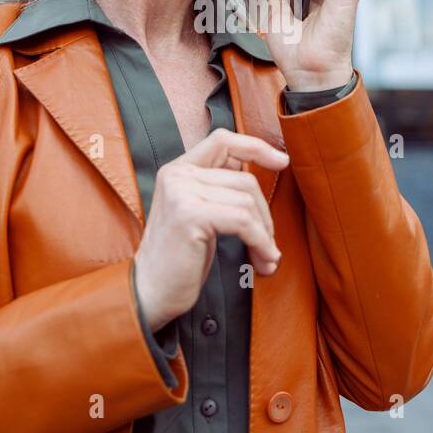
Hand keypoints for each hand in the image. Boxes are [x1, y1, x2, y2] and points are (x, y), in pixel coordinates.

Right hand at [133, 129, 288, 330]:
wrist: (151, 292)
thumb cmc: (180, 259)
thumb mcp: (201, 214)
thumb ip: (220, 190)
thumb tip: (262, 169)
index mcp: (178, 170)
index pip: (223, 140)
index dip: (256, 146)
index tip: (282, 161)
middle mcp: (177, 174)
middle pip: (245, 179)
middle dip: (265, 214)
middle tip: (270, 244)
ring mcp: (181, 191)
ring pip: (247, 201)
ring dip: (265, 234)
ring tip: (266, 258)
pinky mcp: (190, 214)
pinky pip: (243, 221)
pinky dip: (260, 242)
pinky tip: (263, 259)